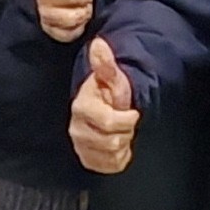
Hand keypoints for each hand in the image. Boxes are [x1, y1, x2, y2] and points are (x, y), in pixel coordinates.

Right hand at [70, 38, 139, 173]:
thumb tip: (99, 44)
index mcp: (82, 107)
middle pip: (111, 142)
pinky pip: (110, 165)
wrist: (106, 109)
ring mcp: (81, 146)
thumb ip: (106, 64)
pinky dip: (120, 157)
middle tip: (125, 122)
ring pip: (112, 154)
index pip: (108, 122)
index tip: (132, 112)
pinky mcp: (89, 160)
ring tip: (121, 131)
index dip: (126, 120)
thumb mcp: (113, 78)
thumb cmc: (110, 93)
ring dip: (123, 142)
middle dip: (125, 131)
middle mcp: (77, 129)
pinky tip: (119, 144)